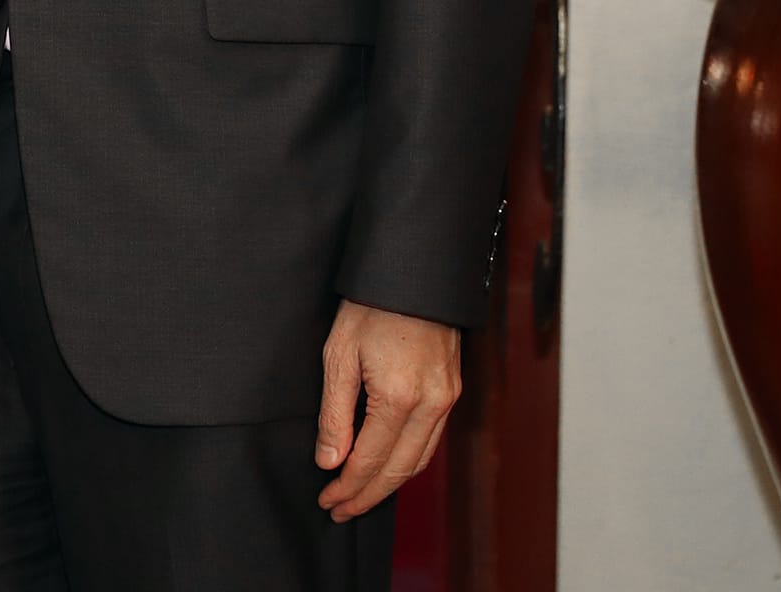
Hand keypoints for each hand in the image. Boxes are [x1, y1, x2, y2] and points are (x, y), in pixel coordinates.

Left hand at [314, 301, 460, 520]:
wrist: (412, 272)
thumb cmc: (369, 306)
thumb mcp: (338, 356)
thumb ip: (335, 415)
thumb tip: (331, 461)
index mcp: (398, 398)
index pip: (370, 462)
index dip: (347, 488)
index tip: (328, 501)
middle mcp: (430, 404)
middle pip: (399, 471)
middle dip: (367, 496)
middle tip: (340, 509)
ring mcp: (447, 398)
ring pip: (419, 460)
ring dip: (389, 484)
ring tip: (359, 495)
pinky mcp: (452, 390)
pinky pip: (431, 440)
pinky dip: (409, 461)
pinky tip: (389, 466)